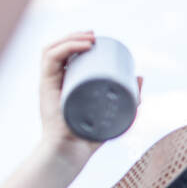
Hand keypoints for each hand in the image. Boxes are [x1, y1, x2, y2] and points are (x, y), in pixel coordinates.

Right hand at [38, 31, 139, 162]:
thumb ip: (129, 97)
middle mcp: (54, 82)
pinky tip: (82, 45)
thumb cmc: (90, 136)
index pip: (64, 57)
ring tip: (90, 38)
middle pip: (57, 50)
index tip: (96, 39)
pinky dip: (65, 47)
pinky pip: (49, 59)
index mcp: (64, 85)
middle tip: (94, 36)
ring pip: (52, 51)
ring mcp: (49, 84)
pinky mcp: (46, 87)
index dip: (77, 42)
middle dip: (75, 37)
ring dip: (70, 38)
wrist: (72, 151)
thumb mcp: (114, 112)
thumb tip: (140, 76)